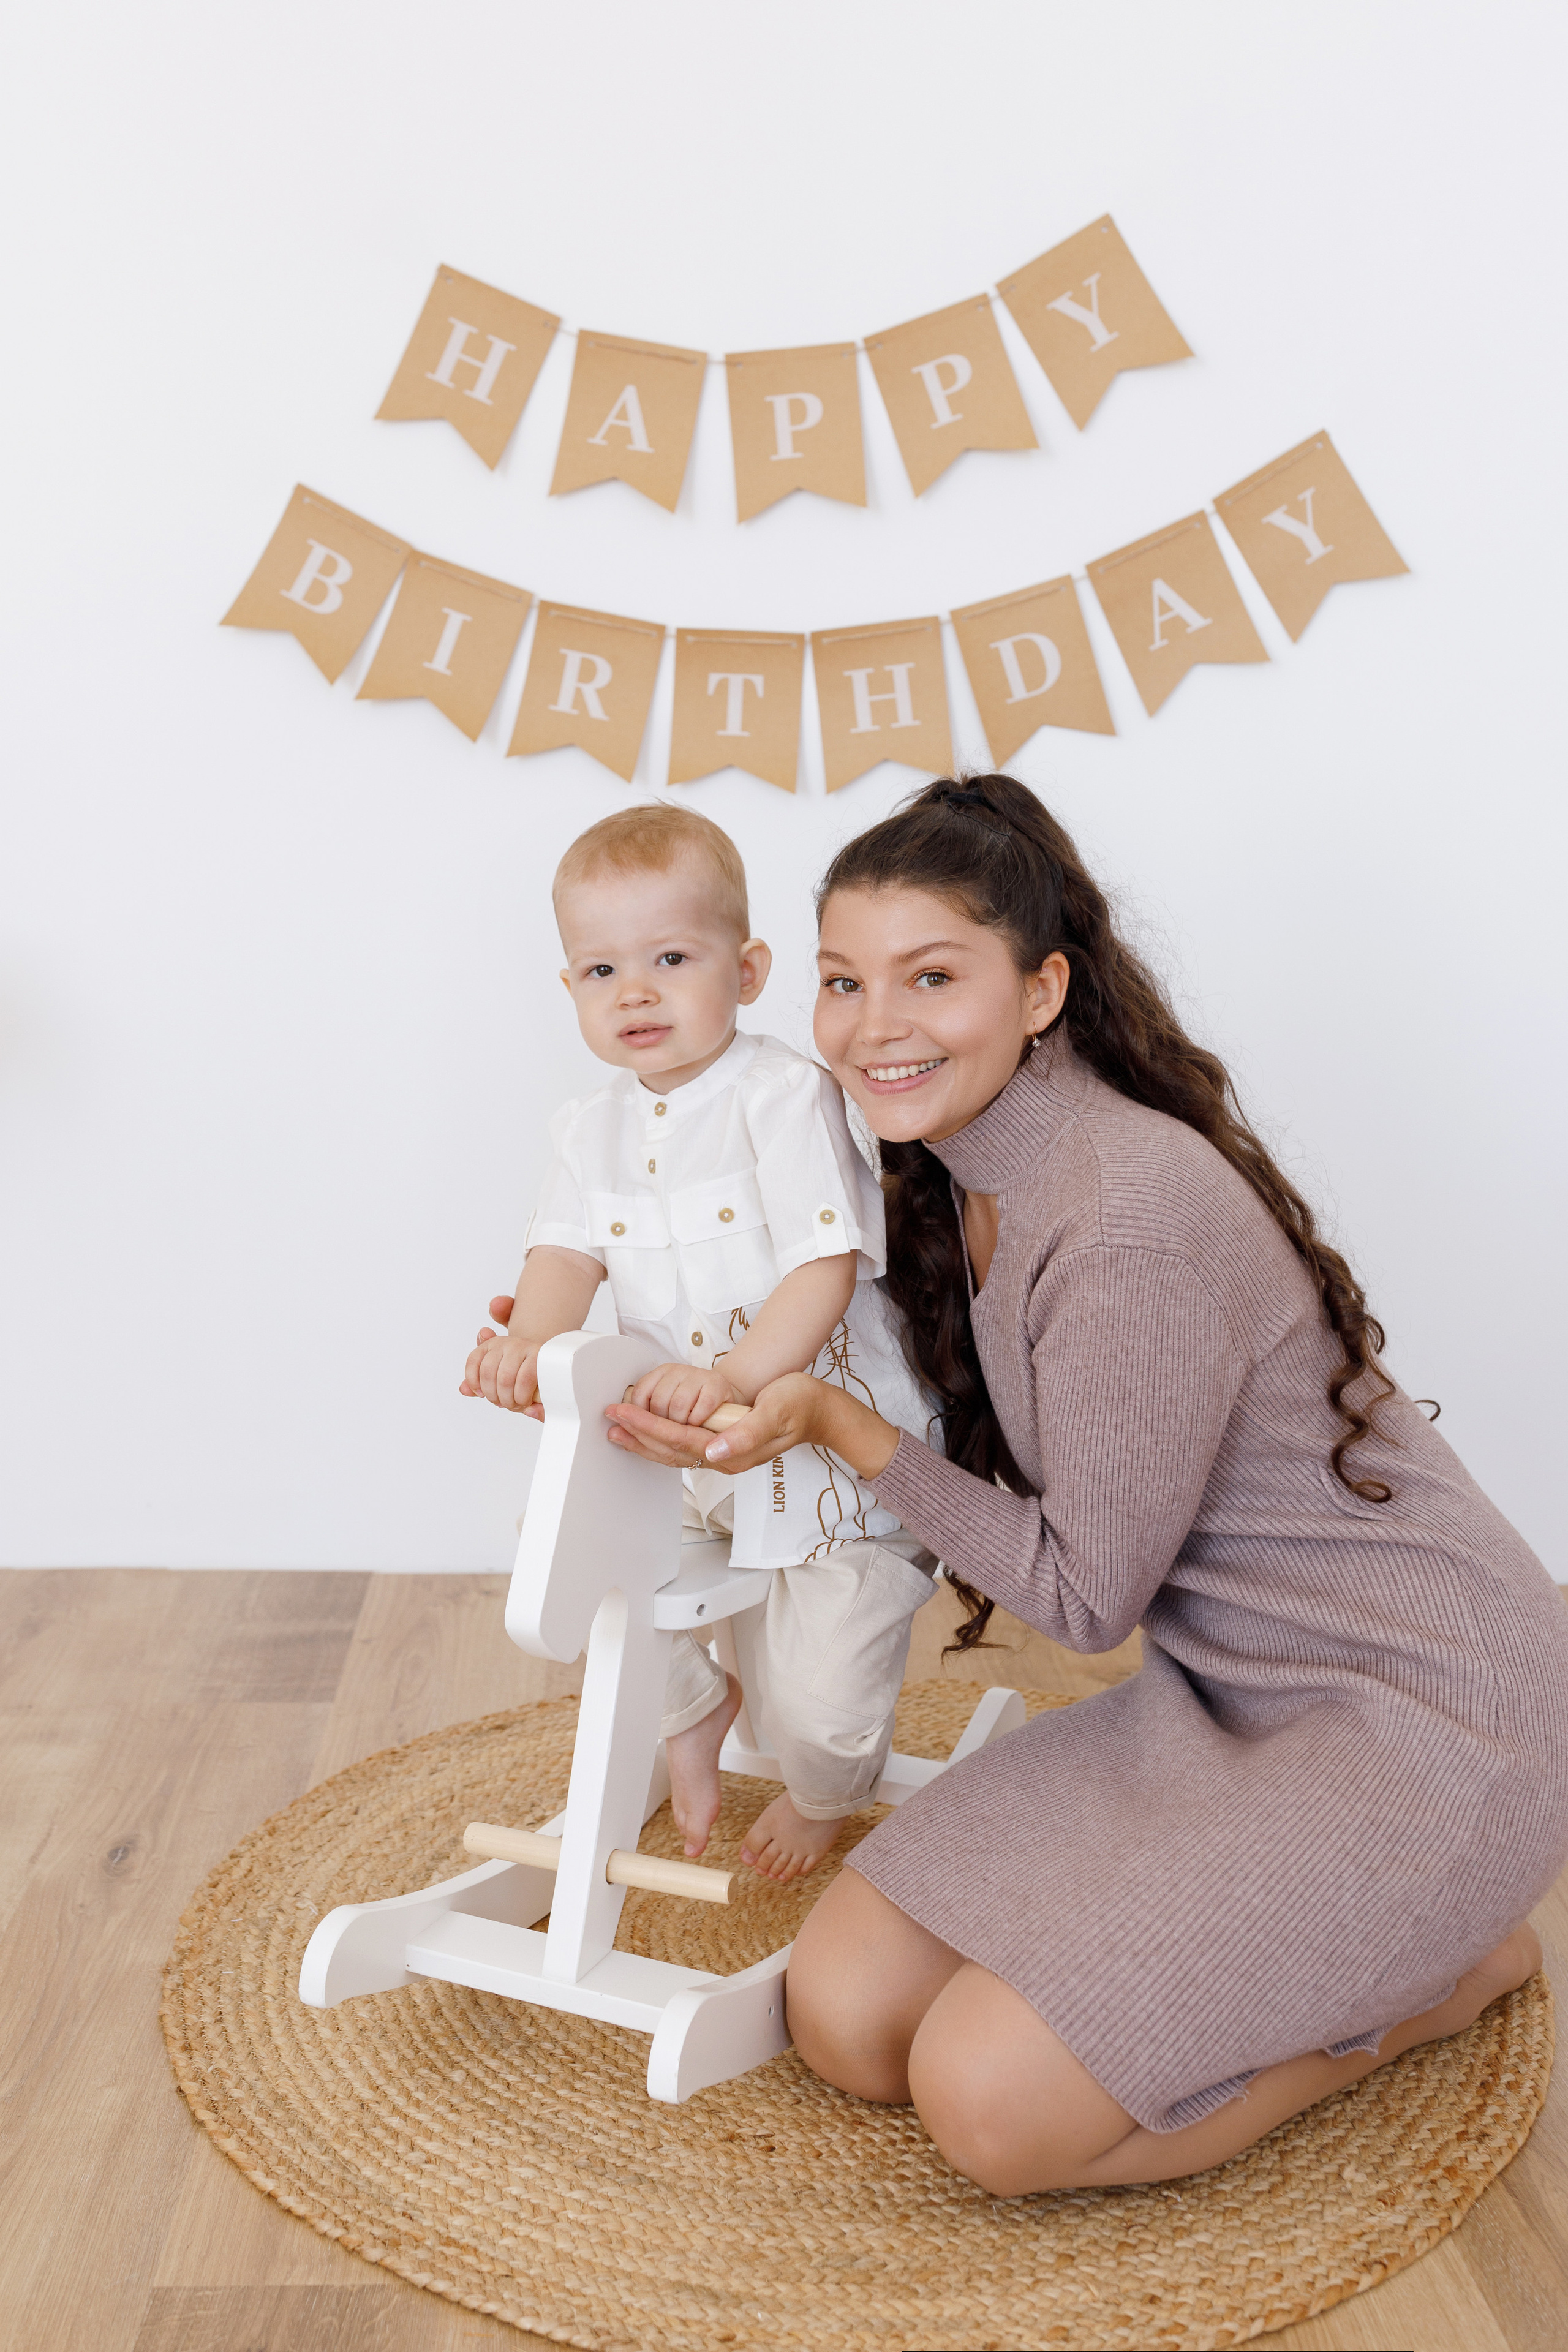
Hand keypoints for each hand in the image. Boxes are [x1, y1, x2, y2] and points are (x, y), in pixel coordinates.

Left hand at [460, 1324, 544, 1416]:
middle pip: (488, 1373)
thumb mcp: (500, 1377)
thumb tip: (463, 1389)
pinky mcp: (540, 1355)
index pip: (474, 1361)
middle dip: (494, 1396)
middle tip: (504, 1404)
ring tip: (515, 1404)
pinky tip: (525, 1401)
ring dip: (509, 1399)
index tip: (482, 1394)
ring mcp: (525, 1346)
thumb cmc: (524, 1375)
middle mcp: (508, 1342)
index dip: (474, 1382)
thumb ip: (479, 1381)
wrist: (552, 1366)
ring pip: (505, 1379)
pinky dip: (522, 1397)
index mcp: (494, 1344)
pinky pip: (524, 1379)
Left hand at [605, 1371, 827, 1471]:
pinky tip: (646, 1434)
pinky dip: (658, 1440)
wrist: (818, 1411)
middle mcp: (723, 1458)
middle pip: (670, 1450)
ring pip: (673, 1452)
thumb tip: (715, 1450)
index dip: (649, 1426)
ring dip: (643, 1442)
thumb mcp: (776, 1412)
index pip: (680, 1439)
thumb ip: (747, 1433)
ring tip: (617, 1431)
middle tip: (610, 1420)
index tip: (624, 1413)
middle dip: (637, 1435)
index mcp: (733, 1452)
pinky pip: (682, 1447)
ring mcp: (721, 1454)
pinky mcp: (721, 1446)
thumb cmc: (798, 1405)